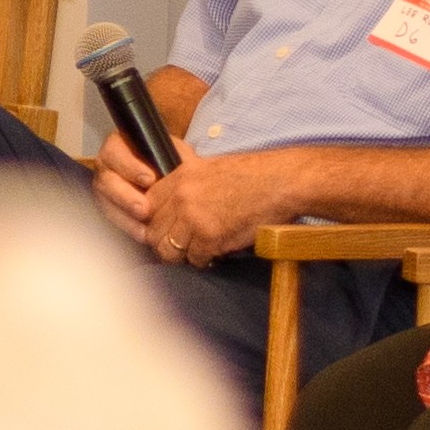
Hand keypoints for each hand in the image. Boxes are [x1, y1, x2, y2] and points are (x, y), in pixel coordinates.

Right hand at [88, 136, 167, 249]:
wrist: (173, 178)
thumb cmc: (172, 161)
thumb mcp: (176, 153)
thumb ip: (176, 156)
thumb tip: (185, 164)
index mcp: (120, 145)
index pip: (115, 151)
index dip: (129, 166)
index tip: (150, 179)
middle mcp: (107, 165)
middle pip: (106, 179)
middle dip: (125, 196)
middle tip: (144, 208)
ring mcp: (105, 186)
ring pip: (105, 201)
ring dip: (125, 215)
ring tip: (145, 226)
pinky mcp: (108, 205)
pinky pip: (113, 217)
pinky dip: (128, 227)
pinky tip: (143, 234)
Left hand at [116, 142, 305, 273]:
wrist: (283, 182)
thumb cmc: (253, 176)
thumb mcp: (209, 169)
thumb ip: (185, 186)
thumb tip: (169, 209)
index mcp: (179, 177)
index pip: (146, 207)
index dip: (154, 222)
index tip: (166, 229)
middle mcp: (181, 196)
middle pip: (153, 231)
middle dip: (166, 242)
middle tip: (181, 246)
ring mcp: (194, 217)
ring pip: (169, 249)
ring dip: (182, 255)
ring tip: (197, 251)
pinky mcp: (210, 236)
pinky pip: (195, 258)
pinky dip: (204, 260)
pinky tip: (215, 252)